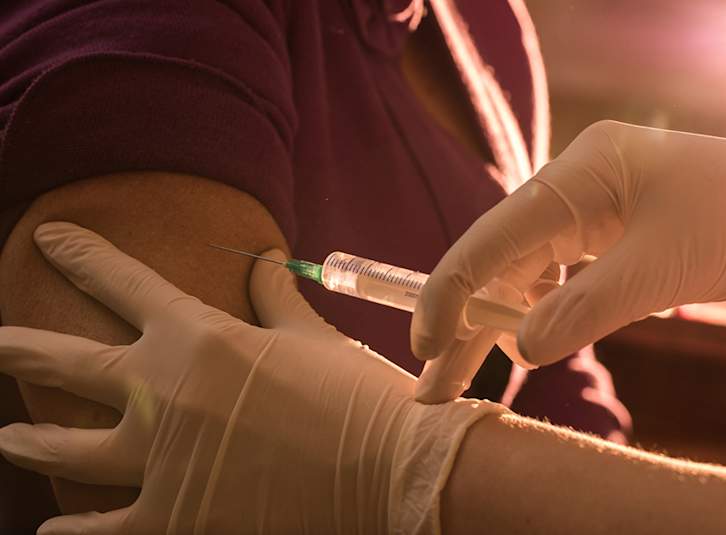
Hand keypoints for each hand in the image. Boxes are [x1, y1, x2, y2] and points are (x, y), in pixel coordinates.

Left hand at [0, 222, 504, 533]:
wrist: (384, 467)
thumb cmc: (351, 393)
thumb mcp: (309, 336)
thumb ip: (273, 299)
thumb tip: (262, 259)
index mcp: (197, 337)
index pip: (123, 282)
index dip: (81, 254)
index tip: (49, 236)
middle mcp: (162, 392)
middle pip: (65, 365)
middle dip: (16, 349)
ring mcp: (160, 459)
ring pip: (65, 449)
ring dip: (29, 440)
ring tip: (8, 436)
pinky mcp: (174, 517)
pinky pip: (103, 529)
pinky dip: (73, 531)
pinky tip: (50, 530)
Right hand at [412, 120, 725, 369]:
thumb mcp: (664, 266)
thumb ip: (586, 307)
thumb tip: (520, 348)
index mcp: (581, 173)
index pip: (493, 236)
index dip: (449, 291)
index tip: (424, 344)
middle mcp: (575, 187)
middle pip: (499, 261)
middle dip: (465, 322)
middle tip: (432, 382)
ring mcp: (590, 209)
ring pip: (523, 274)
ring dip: (496, 325)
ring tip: (464, 378)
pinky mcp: (606, 234)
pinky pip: (556, 278)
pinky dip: (538, 314)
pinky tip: (524, 345)